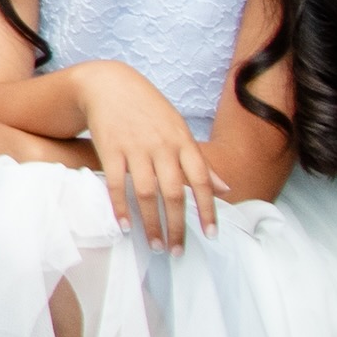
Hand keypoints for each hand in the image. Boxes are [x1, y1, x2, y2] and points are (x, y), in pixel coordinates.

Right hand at [76, 62, 225, 247]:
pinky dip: (121, 207)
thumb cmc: (149, 110)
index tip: (211, 234)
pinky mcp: (109, 148)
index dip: (208, 209)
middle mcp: (162, 145)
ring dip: (151, 223)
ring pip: (147, 193)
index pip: (201, 180)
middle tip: (178, 251)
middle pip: (174, 192)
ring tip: (156, 245)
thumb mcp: (180, 130)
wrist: (109, 84)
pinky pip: (116, 184)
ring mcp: (135, 147)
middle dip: (178, 225)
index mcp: (183, 141)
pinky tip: (126, 226)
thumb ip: (201, 161)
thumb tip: (226, 189)